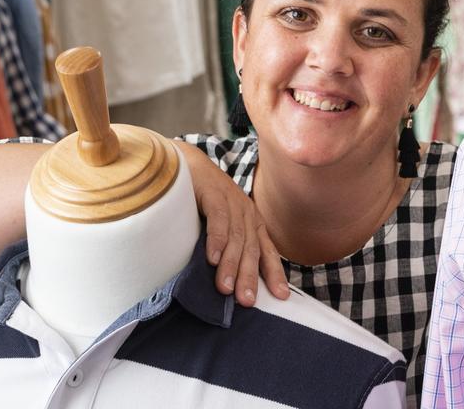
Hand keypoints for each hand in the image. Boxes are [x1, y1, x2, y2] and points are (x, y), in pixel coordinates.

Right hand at [179, 142, 289, 306]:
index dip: (273, 273)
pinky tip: (213, 259)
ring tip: (225, 288)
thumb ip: (224, 246)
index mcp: (250, 221)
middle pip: (251, 249)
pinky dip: (216, 240)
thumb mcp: (218, 223)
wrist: (183, 162)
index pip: (266, 250)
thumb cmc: (199, 198)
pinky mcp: (213, 192)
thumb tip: (224, 281)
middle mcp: (245, 212)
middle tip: (246, 301)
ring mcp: (231, 201)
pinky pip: (218, 219)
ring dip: (231, 264)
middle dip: (249, 276)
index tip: (281, 296)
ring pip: (236, 238)